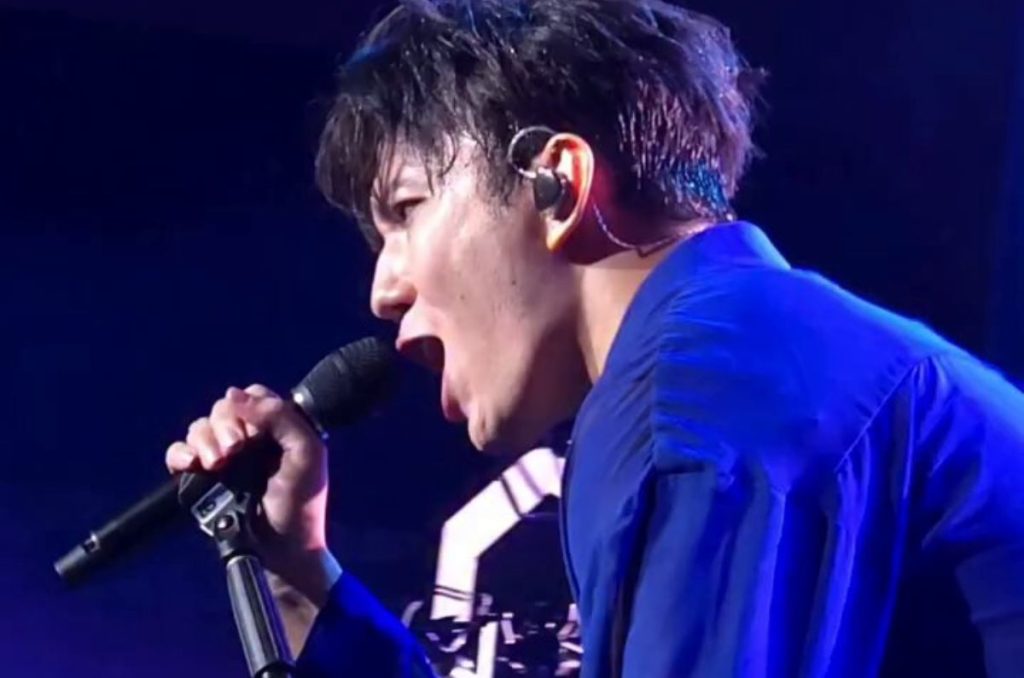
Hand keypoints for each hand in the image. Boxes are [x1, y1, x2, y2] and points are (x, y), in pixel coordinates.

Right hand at [166, 385, 340, 605]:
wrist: (282, 548)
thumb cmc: (301, 502)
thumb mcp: (306, 452)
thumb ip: (280, 417)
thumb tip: (235, 395)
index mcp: (276, 427)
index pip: (253, 396)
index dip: (249, 407)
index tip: (256, 433)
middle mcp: (248, 437)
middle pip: (222, 408)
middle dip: (225, 425)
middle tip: (236, 450)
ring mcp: (223, 458)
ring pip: (199, 427)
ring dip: (205, 440)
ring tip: (218, 464)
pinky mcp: (201, 479)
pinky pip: (178, 453)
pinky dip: (180, 454)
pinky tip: (192, 464)